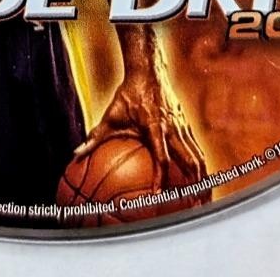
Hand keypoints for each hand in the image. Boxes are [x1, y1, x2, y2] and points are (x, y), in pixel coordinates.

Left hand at [77, 72, 208, 194]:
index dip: (161, 178)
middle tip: (193, 207)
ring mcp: (182, 127)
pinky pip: (197, 149)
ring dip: (202, 180)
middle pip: (190, 161)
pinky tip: (201, 182)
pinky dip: (201, 167)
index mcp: (155, 127)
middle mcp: (173, 128)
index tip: (159, 196)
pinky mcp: (186, 125)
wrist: (149, 72)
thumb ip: (95, 136)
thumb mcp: (110, 115)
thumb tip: (77, 153)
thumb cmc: (128, 94)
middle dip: (194, 186)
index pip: (161, 158)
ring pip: (198, 157)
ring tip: (203, 200)